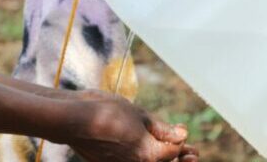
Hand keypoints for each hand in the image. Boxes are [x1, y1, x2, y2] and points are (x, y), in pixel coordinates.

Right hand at [64, 95, 198, 161]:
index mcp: (149, 153)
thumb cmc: (105, 111)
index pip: (175, 150)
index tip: (181, 128)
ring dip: (163, 159)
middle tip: (193, 153)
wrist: (73, 120)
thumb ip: (161, 128)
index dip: (182, 139)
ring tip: (175, 154)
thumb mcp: (138, 113)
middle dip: (181, 159)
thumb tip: (182, 136)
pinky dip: (143, 158)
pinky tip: (145, 150)